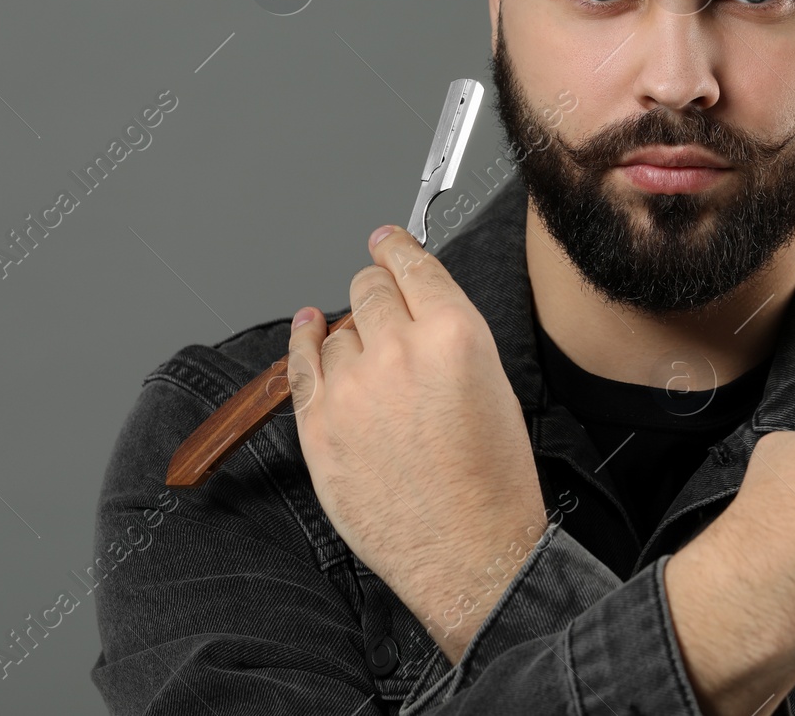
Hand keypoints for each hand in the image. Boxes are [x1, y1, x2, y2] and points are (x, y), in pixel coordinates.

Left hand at [287, 224, 546, 662]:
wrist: (469, 553)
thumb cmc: (491, 481)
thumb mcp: (494, 383)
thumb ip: (450, 333)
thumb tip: (413, 303)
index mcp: (454, 334)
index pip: (412, 265)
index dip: (396, 247)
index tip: (386, 241)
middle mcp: (398, 352)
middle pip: (368, 288)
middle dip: (376, 289)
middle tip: (383, 300)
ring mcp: (351, 390)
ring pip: (337, 329)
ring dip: (352, 335)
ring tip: (375, 366)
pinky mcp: (318, 427)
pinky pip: (300, 365)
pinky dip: (304, 341)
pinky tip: (308, 328)